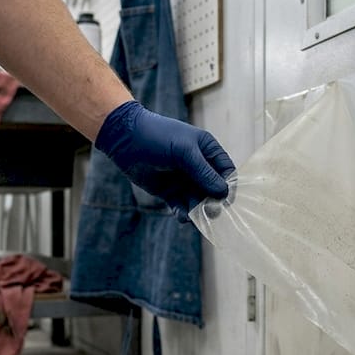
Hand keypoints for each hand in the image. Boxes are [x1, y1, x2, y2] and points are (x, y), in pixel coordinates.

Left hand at [95, 101, 234, 216]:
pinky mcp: (169, 191)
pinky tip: (181, 217)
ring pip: (198, 200)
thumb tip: (223, 192)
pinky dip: (183, 213)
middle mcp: (198, 166)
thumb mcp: (184, 151)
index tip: (226, 200)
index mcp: (207, 150)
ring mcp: (184, 179)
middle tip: (210, 212)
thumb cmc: (158, 137)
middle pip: (213, 190)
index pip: (226, 171)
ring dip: (197, 210)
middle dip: (212, 202)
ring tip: (192, 216)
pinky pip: (182, 206)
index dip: (228, 186)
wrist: (125, 140)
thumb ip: (204, 172)